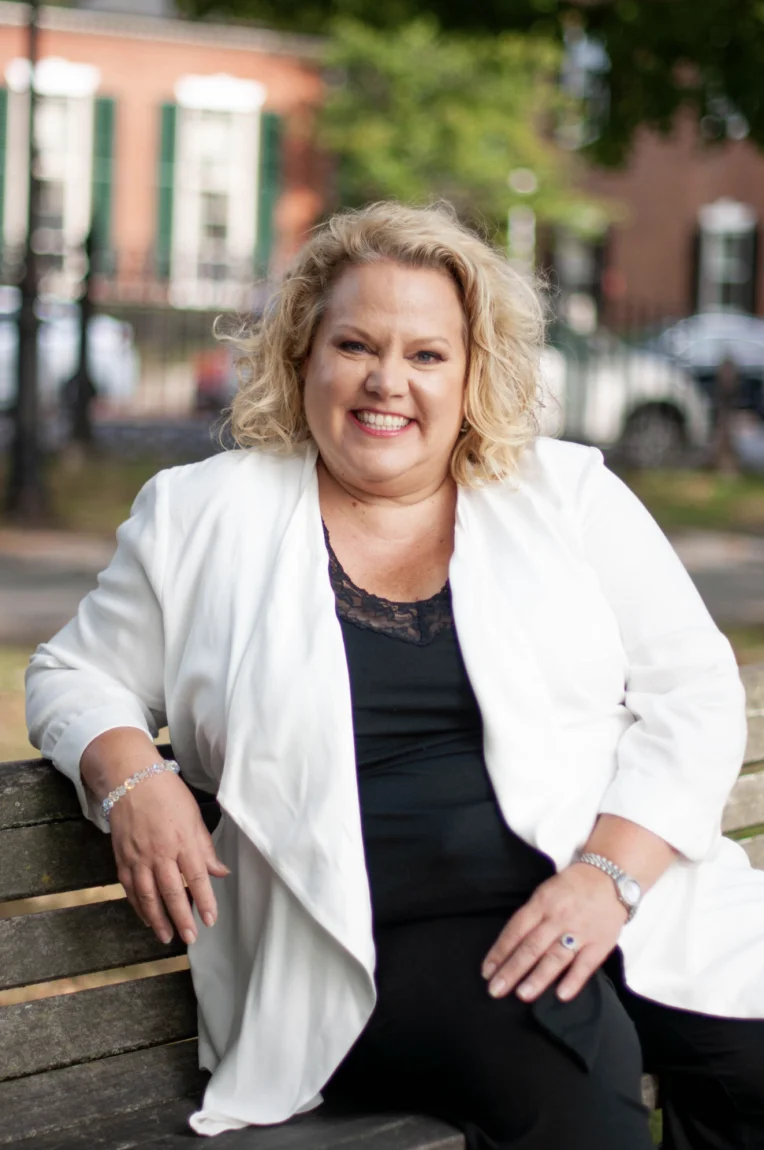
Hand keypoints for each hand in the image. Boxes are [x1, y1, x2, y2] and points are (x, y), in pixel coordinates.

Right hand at [109, 770, 229, 945]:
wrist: (131, 779)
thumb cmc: (168, 794)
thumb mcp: (194, 816)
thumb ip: (205, 848)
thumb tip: (220, 872)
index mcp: (182, 841)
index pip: (196, 878)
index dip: (205, 901)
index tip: (212, 920)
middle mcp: (160, 853)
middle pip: (172, 892)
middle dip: (182, 918)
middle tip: (191, 937)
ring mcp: (138, 857)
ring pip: (148, 896)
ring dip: (159, 919)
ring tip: (168, 937)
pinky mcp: (122, 859)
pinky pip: (130, 889)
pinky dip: (139, 906)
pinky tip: (148, 918)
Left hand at [481, 864, 627, 1002]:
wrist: (609, 877)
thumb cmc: (571, 887)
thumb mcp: (545, 892)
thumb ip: (531, 916)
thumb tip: (510, 946)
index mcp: (542, 903)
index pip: (516, 929)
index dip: (500, 951)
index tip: (487, 971)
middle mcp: (558, 917)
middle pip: (532, 946)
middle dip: (512, 970)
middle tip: (496, 990)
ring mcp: (580, 931)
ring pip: (556, 957)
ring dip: (538, 977)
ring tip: (522, 995)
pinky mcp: (600, 942)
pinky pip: (586, 964)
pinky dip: (574, 980)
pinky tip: (561, 995)